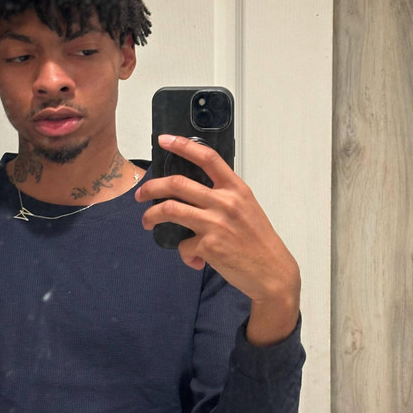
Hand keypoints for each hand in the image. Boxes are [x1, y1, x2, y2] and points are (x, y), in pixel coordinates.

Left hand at [136, 134, 300, 345]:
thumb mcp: (247, 209)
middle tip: (140, 194)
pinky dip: (185, 254)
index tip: (164, 140)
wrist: (272, 272)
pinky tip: (195, 259)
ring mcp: (215, 224)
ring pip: (170, 210)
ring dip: (151, 216)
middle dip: (151, 187)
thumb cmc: (259, 241)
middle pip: (177, 184)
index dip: (182, 146)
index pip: (207, 158)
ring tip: (146, 222)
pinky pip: (183, 246)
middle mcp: (225, 202)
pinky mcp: (208, 246)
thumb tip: (193, 196)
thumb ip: (224, 197)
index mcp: (236, 189)